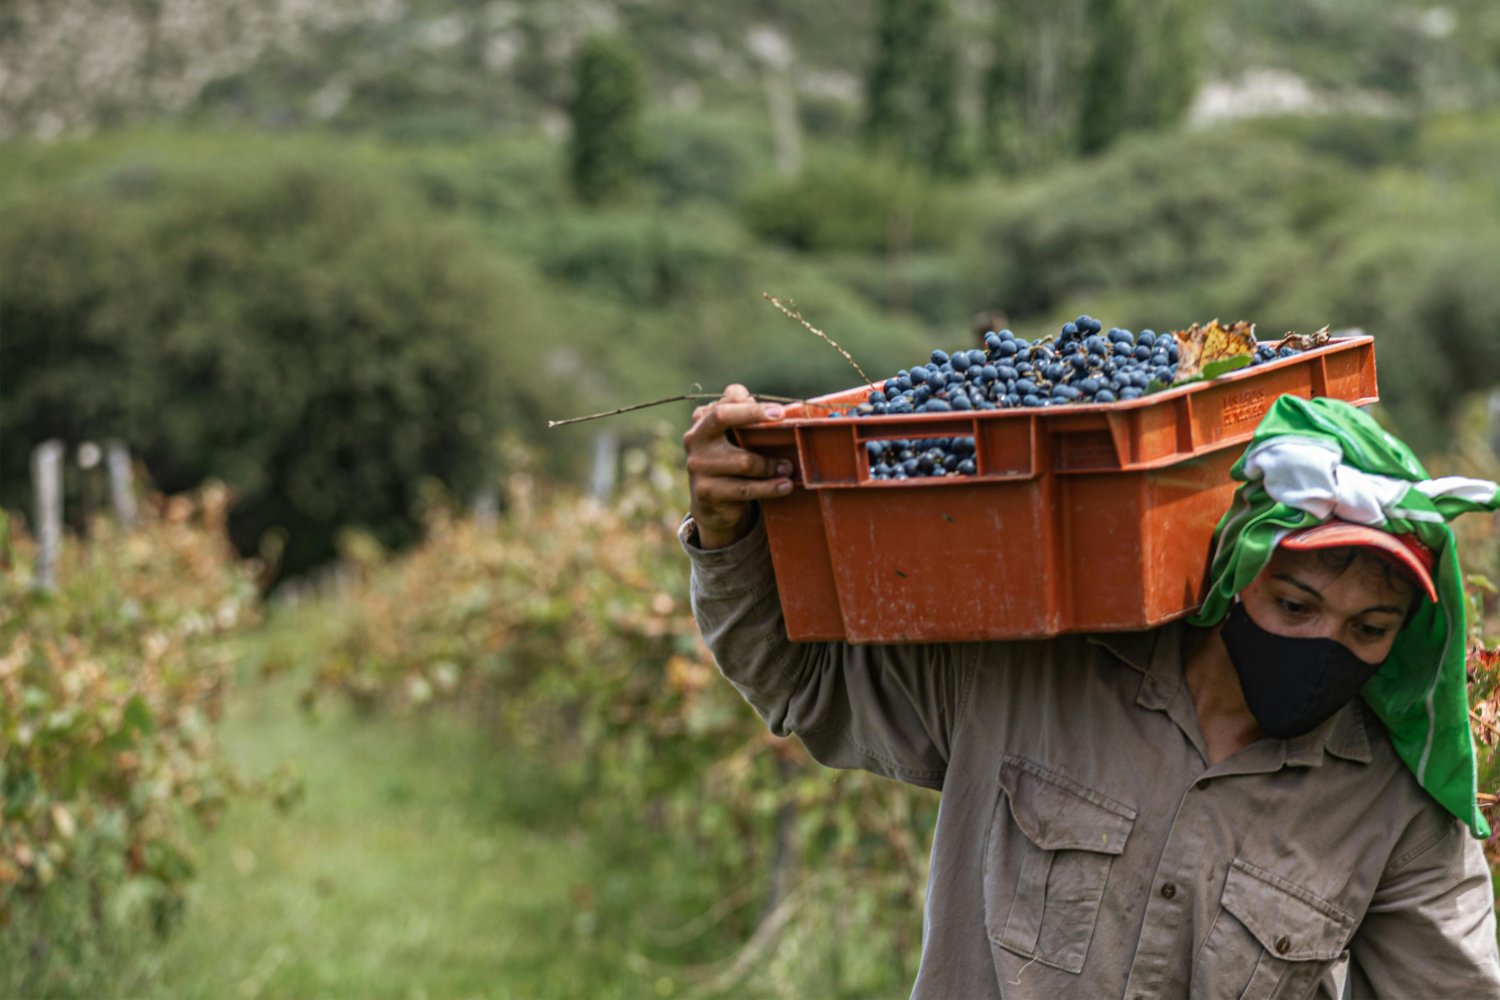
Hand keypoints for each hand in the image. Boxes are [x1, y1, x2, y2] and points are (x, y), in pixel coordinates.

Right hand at [682, 384, 793, 548]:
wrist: (713, 506)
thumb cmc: (729, 463)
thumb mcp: (732, 438)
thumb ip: (738, 413)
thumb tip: (749, 397)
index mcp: (702, 421)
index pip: (724, 403)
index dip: (749, 404)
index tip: (779, 410)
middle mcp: (695, 439)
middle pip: (722, 417)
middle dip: (753, 413)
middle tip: (783, 419)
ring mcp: (697, 466)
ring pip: (743, 461)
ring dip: (771, 465)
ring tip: (788, 468)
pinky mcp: (706, 492)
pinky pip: (745, 488)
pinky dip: (769, 487)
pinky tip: (785, 486)